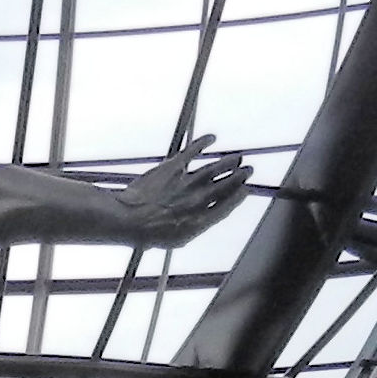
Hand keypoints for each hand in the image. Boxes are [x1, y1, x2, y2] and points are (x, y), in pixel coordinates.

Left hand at [114, 136, 251, 245]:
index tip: (246, 189)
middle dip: (239, 176)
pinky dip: (203, 142)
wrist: (128, 219)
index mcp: (200, 220)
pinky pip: (192, 151)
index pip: (227, 205)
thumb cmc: (149, 233)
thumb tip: (207, 217)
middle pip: (225, 184)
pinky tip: (212, 138)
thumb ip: (197, 225)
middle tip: (248, 170)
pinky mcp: (173, 167)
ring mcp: (186, 182)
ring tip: (237, 157)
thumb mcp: (179, 239)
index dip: (238, 196)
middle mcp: (197, 199)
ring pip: (213, 168)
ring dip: (227, 161)